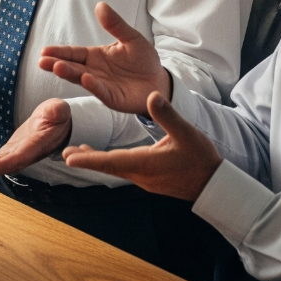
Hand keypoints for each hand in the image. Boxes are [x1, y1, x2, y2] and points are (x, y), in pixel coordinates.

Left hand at [0, 98, 71, 175]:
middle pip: (5, 164)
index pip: (19, 157)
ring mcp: (16, 153)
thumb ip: (57, 111)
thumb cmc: (57, 117)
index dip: (4, 164)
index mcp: (37, 146)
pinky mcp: (10, 150)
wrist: (56, 125)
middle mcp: (25, 154)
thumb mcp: (59, 111)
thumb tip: (55, 109)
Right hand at [38, 2, 170, 115]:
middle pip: (72, 66)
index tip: (44, 51)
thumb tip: (100, 4)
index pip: (73, 53)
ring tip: (57, 67)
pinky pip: (101, 91)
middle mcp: (93, 71)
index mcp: (95, 56)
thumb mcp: (131, 38)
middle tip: (42, 61)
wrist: (160, 81)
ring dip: (69, 74)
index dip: (59, 52)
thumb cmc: (143, 60)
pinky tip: (85, 79)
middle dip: (56, 64)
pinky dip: (93, 85)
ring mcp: (101, 85)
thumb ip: (115, 25)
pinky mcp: (112, 98)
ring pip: (81, 79)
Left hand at [62, 91, 221, 201]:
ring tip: (78, 154)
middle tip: (66, 155)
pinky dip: (110, 163)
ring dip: (97, 161)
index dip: (89, 158)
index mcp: (145, 163)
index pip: (110, 161)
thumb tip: (152, 95)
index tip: (69, 158)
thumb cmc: (201, 159)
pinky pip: (124, 170)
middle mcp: (140, 174)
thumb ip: (167, 115)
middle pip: (107, 167)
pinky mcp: (149, 179)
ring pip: (114, 169)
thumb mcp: (186, 133)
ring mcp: (144, 179)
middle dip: (87, 160)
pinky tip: (106, 158)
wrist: (214, 185)